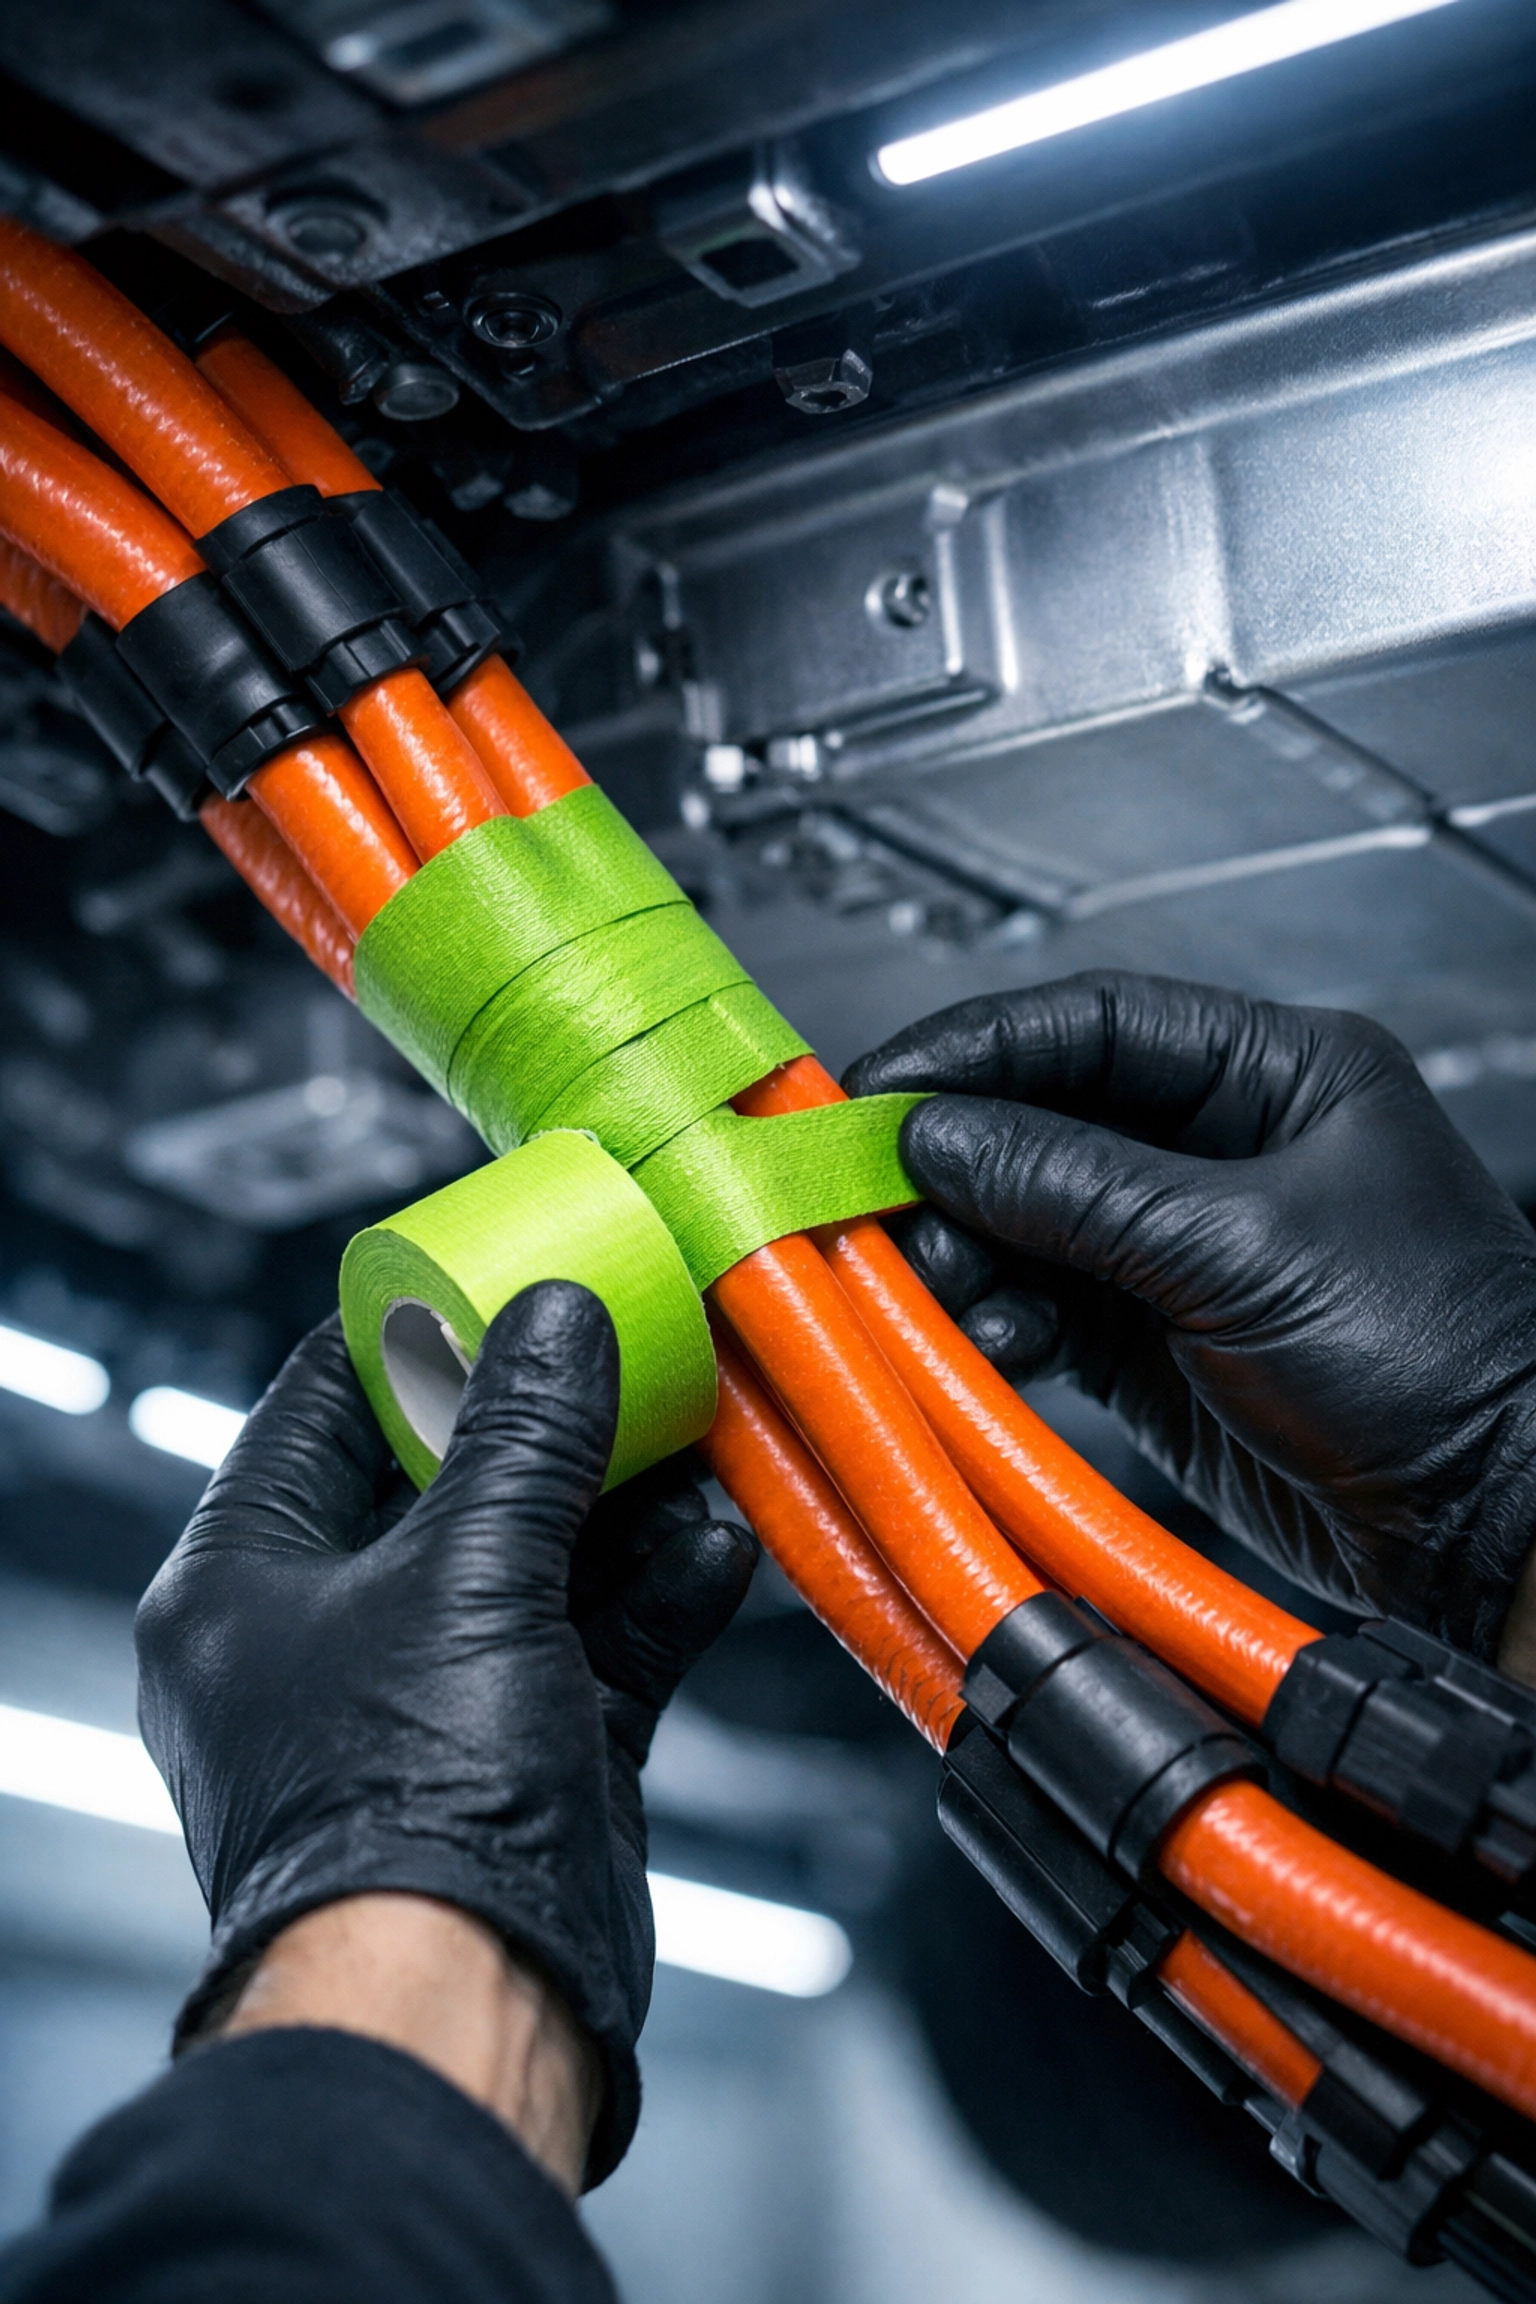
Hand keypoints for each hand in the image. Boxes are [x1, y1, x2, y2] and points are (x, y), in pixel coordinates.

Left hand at [136, 1284, 756, 2183]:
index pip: (321, 1400)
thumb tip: (557, 1321)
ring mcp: (435, 1690)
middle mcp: (332, 1630)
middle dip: (549, 1410)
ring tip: (700, 1424)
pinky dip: (661, 1586)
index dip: (412, 1324)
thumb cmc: (401, 1815)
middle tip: (628, 1333)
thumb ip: (523, 1438)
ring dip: (626, 1494)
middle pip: (448, 1470)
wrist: (467, 2012)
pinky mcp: (528, 1744)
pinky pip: (598, 1634)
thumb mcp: (467, 1580)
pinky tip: (720, 1539)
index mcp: (249, 1580)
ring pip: (538, 1550)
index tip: (493, 1263)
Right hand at [846, 972, 1535, 1658]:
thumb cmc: (1432, 1357)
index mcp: (1277, 1076)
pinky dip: (1000, 1323)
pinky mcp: (1155, 1338)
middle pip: (1046, 1120)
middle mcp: (1224, 1148)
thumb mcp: (1240, 1249)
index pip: (1095, 1023)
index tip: (883, 1088)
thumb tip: (940, 1137)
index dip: (977, 1048)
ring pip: (1030, 1220)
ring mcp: (1185, 1245)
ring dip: (968, 1252)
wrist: (1486, 1521)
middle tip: (876, 1200)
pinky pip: (1044, 1306)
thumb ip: (1076, 1187)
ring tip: (933, 1287)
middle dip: (958, 1164)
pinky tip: (983, 1342)